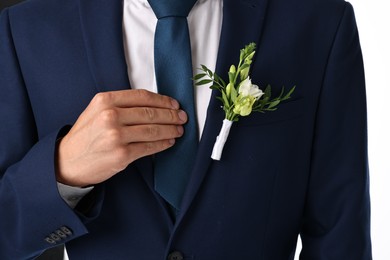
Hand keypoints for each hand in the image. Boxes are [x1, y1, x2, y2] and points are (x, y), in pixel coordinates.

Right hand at [56, 89, 186, 186]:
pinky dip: (163, 144)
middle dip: (171, 115)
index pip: (142, 96)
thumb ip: (121, 104)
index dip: (163, 100)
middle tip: (182, 118)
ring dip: (170, 130)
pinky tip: (169, 141)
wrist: (67, 161)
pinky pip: (150, 147)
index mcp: (105, 101)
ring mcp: (116, 136)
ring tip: (179, 130)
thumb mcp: (96, 111)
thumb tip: (155, 105)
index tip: (174, 104)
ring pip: (153, 130)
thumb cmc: (86, 135)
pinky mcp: (122, 155)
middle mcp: (110, 116)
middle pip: (151, 113)